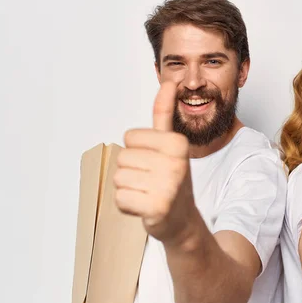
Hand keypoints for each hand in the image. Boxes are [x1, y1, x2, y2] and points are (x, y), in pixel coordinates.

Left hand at [113, 80, 194, 241]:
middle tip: (152, 181)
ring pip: (119, 178)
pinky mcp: (157, 208)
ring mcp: (168, 187)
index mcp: (178, 143)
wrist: (182, 220)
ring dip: (129, 189)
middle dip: (131, 171)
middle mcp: (176, 163)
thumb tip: (168, 82)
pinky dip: (128, 205)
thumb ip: (165, 113)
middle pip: (122, 157)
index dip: (138, 151)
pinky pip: (120, 198)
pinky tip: (145, 207)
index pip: (130, 136)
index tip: (155, 162)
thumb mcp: (171, 144)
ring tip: (148, 193)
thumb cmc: (172, 179)